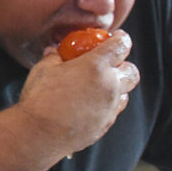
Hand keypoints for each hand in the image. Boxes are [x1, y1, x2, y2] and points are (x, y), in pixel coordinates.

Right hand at [15, 31, 138, 154]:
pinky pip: (113, 111)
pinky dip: (107, 105)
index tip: (119, 37)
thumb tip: (53, 51)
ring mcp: (109, 107)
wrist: (39, 133)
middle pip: (131, 71)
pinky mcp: (105, 124)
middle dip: (124, 66)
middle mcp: (109, 86)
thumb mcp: (43, 70)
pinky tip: (91, 104)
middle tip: (110, 65)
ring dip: (117, 87)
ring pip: (125, 94)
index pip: (120, 46)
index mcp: (96, 66)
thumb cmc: (41, 98)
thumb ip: (53, 57)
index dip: (121, 39)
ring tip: (99, 87)